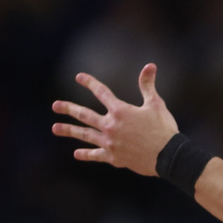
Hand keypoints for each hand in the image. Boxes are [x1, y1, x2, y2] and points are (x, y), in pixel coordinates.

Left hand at [52, 64, 178, 176]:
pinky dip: (86, 154)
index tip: (79, 77)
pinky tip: (76, 153)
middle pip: (85, 115)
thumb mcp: (156, 104)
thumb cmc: (163, 128)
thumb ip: (147, 85)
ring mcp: (110, 143)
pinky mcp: (114, 157)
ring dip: (69, 131)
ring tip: (55, 128)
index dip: (90, 83)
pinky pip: (96, 155)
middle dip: (68, 109)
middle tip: (55, 105)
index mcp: (120, 111)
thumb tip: (150, 65)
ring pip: (85, 135)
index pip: (101, 93)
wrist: (168, 156)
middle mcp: (110, 126)